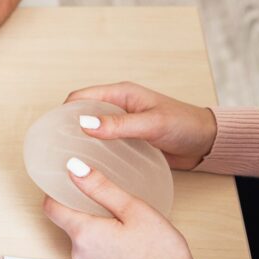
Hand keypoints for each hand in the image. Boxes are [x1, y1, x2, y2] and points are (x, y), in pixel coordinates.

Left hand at [43, 158, 195, 258]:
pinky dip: (98, 232)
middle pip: (65, 218)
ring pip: (79, 231)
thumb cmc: (158, 250)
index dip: (54, 190)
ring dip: (90, 218)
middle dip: (76, 202)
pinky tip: (119, 227)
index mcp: (82, 233)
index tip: (64, 178)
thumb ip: (100, 187)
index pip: (50, 207)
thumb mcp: (132, 209)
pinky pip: (89, 244)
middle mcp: (78, 250)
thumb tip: (74, 168)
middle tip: (97, 187)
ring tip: (113, 207)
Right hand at [65, 82, 216, 169]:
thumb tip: (85, 124)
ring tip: (67, 159)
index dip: (64, 112)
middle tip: (55, 149)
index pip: (80, 97)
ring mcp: (120, 124)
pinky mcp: (125, 140)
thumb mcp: (151, 124)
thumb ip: (119, 125)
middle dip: (66, 127)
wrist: (206, 142)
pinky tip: (88, 165)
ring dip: (79, 141)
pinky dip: (92, 151)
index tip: (52, 132)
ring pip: (90, 130)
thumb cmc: (184, 126)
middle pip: (81, 113)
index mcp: (121, 93)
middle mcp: (117, 106)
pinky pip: (102, 143)